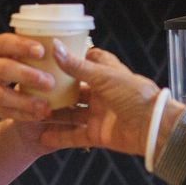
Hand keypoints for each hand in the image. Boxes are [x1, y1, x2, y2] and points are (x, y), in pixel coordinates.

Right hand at [0, 34, 55, 123]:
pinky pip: (1, 112)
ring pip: (1, 95)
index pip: (5, 43)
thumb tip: (57, 48)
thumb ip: (17, 50)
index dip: (23, 46)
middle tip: (50, 82)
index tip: (42, 51)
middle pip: (3, 69)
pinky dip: (20, 115)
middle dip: (27, 75)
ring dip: (25, 102)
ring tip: (45, 107)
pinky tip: (37, 116)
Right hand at [31, 47, 162, 157]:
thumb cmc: (136, 96)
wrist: (153, 127)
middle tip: (34, 87)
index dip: (72, 58)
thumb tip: (55, 47)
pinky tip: (42, 135)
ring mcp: (99, 115)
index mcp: (107, 75)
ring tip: (32, 111)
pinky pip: (75, 136)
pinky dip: (59, 137)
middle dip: (56, 90)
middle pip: (74, 91)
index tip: (52, 55)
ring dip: (54, 114)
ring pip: (71, 114)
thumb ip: (77, 65)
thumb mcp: (104, 76)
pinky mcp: (97, 134)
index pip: (88, 61)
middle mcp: (102, 94)